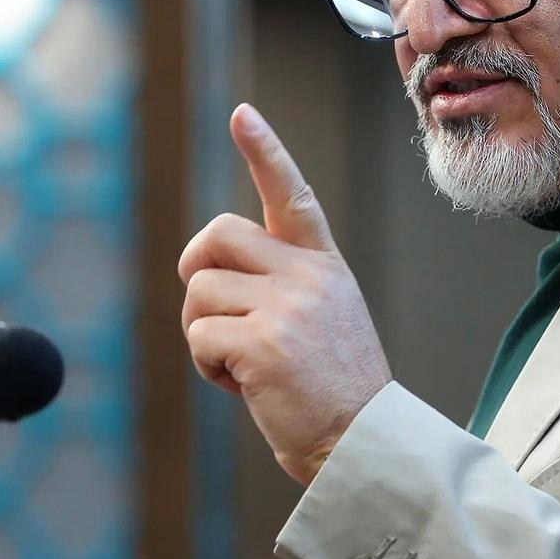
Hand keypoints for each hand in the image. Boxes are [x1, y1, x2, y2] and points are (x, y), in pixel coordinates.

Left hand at [180, 103, 391, 483]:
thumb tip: (211, 272)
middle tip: (210, 313)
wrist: (364, 443)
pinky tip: (242, 386)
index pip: (292, 195)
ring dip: (201, 334)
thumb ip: (281, 285)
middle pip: (215, 236)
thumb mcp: (324, 318)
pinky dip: (207, 366)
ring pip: (198, 291)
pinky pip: (199, 337)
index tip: (242, 114)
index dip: (265, 152)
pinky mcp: (263, 344)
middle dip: (195, 271)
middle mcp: (308, 276)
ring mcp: (287, 307)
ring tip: (240, 365)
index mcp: (323, 266)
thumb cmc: (335, 390)